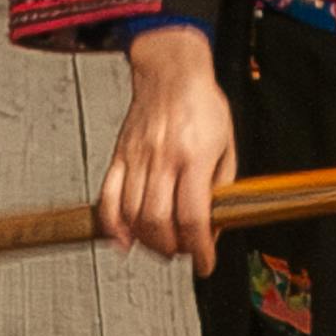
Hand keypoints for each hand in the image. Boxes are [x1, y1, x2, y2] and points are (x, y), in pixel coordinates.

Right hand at [102, 25, 239, 262]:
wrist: (172, 71)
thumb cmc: (203, 105)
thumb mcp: (227, 147)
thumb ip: (221, 190)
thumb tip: (212, 228)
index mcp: (194, 156)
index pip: (193, 216)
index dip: (199, 249)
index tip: (205, 264)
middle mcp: (162, 158)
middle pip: (158, 221)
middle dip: (171, 248)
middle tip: (181, 253)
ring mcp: (137, 157)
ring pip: (133, 214)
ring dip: (147, 241)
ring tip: (161, 246)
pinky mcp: (120, 156)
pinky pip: (108, 196)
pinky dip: (112, 225)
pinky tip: (122, 240)